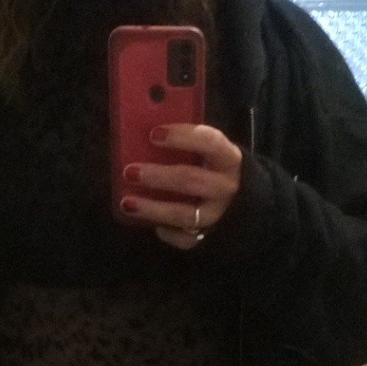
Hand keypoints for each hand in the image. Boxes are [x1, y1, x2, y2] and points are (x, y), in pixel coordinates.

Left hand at [119, 123, 242, 249]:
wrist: (238, 198)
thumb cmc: (211, 165)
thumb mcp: (206, 149)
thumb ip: (184, 140)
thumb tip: (145, 126)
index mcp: (228, 158)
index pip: (209, 142)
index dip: (182, 137)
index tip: (153, 134)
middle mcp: (226, 186)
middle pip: (192, 180)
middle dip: (159, 176)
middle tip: (129, 171)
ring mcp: (217, 213)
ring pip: (185, 214)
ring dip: (154, 209)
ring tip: (127, 203)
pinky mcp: (209, 234)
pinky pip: (187, 239)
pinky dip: (170, 234)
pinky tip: (155, 227)